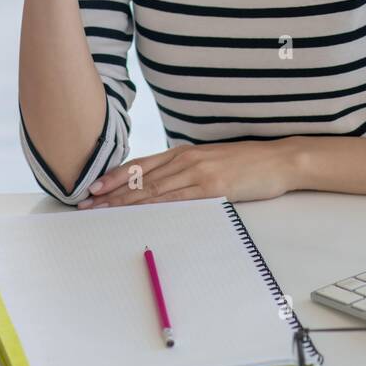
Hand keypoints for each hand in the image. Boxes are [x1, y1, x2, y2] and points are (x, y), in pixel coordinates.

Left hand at [77, 140, 297, 206]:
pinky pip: (178, 198)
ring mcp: (199, 172)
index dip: (115, 176)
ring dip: (125, 201)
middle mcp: (186, 159)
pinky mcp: (213, 187)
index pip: (141, 165)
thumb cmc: (248, 162)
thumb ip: (187, 170)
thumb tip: (164, 185)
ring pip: (153, 189)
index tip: (93, 188)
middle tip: (86, 204)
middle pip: (141, 177)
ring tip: (102, 211)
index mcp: (184, 152)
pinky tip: (139, 212)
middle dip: (111, 192)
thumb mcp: (212, 161)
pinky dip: (155, 206)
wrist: (278, 160)